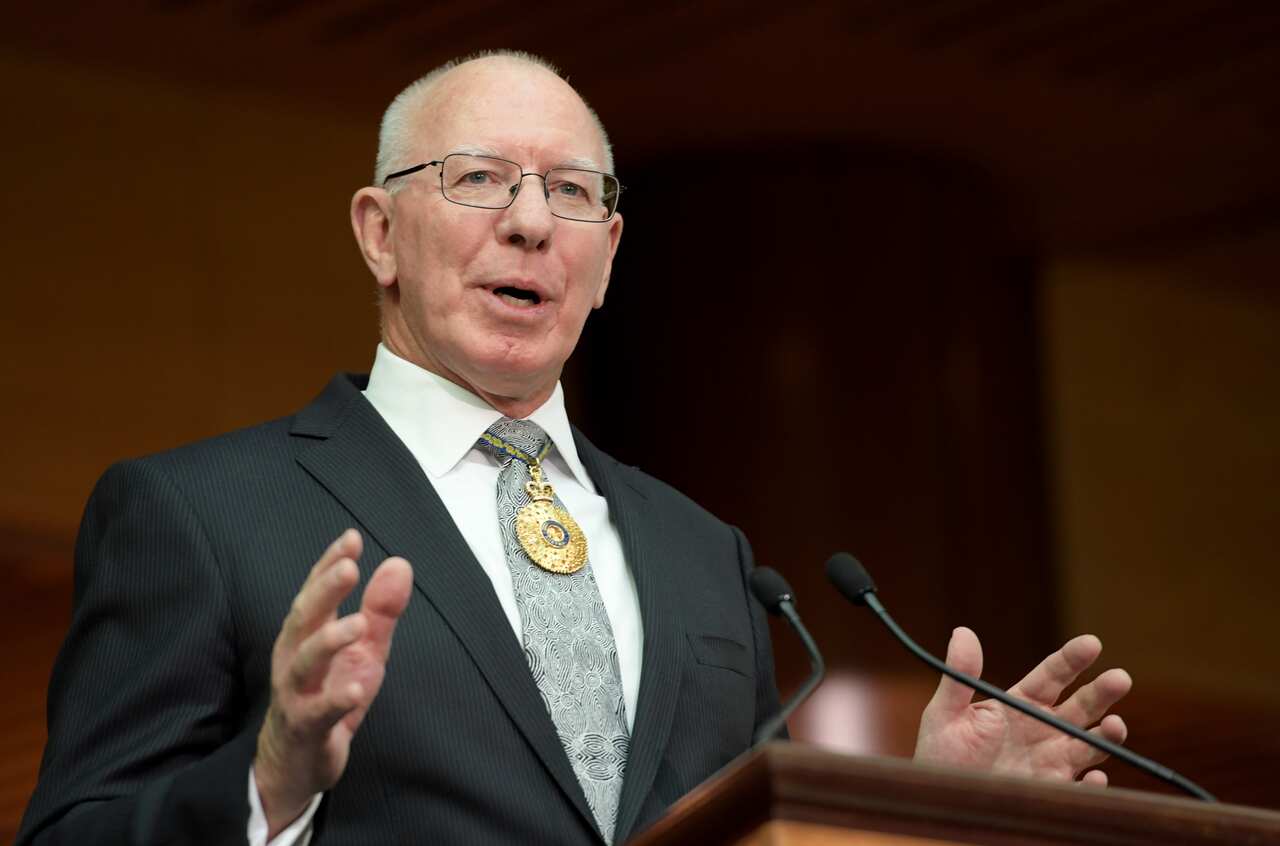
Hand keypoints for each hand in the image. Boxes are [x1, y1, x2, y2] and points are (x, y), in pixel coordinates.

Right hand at [254, 529, 412, 836]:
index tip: (351, 539)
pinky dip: (338, 699)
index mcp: (306, 633)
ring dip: (329, 641)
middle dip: (324, 591)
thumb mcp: (363, 650)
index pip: (315, 591)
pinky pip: (319, 713)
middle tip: (348, 567)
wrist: (295, 759)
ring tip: (358, 624)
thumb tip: (400, 564)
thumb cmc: (329, 694)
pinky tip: (358, 689)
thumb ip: (381, 610)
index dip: (329, 564)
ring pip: (304, 663)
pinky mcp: (307, 727)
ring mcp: (297, 692)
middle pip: (304, 618)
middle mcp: (294, 657)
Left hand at [913, 627, 1131, 784]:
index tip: (1093, 643)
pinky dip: (1093, 784)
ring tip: (1114, 726)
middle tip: (1120, 678)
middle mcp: (1042, 729)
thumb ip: (960, 675)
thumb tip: (962, 632)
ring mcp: (1051, 760)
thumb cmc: (942, 755)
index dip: (1072, 659)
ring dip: (1107, 735)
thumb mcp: (947, 712)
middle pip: (1081, 706)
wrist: (944, 800)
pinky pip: (1081, 789)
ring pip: (1090, 745)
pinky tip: (1094, 777)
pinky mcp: (1053, 791)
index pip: (1052, 676)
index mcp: (1019, 704)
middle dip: (1102, 692)